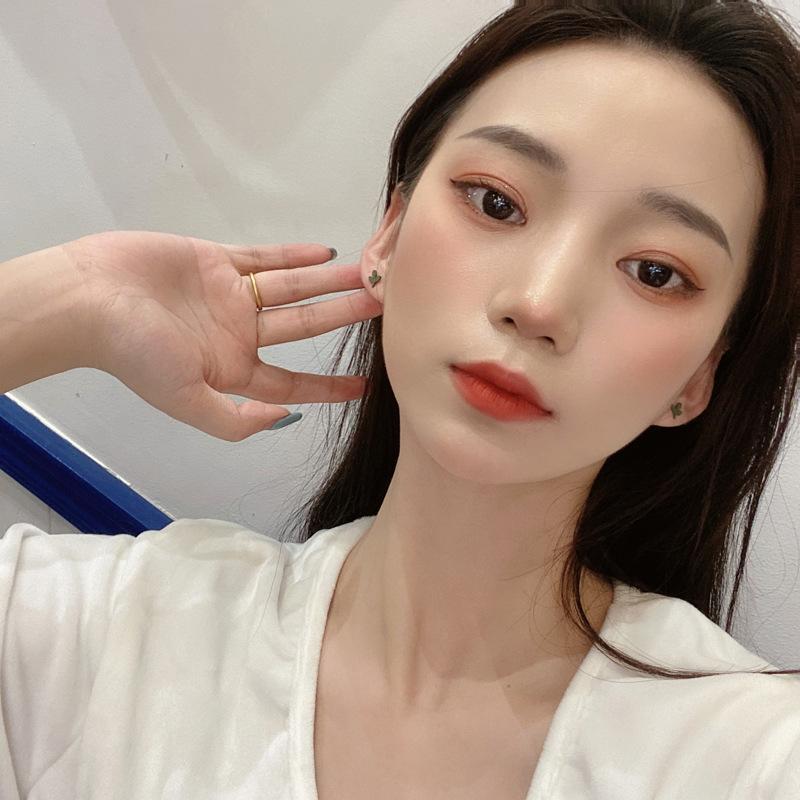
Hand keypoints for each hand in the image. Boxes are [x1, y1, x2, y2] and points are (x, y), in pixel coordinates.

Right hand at [63, 231, 380, 440]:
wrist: (89, 299)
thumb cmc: (136, 353)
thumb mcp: (187, 401)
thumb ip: (235, 420)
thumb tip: (286, 418)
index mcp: (233, 369)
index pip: (292, 380)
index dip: (328, 385)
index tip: (366, 384)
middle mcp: (238, 332)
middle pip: (303, 325)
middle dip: (342, 316)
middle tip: (384, 305)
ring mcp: (228, 294)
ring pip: (291, 287)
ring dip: (328, 281)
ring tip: (368, 274)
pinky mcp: (216, 259)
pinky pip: (264, 256)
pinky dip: (293, 254)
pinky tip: (325, 251)